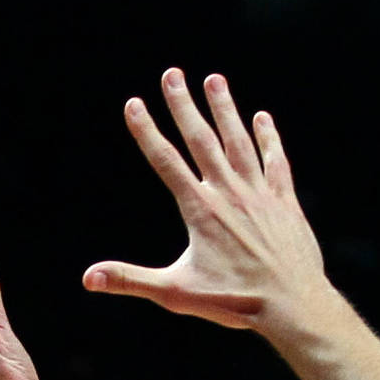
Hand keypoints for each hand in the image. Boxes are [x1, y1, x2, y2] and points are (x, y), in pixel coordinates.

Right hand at [83, 69, 331, 335]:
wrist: (293, 305)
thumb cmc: (235, 302)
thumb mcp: (176, 293)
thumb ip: (130, 280)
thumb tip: (87, 278)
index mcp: (200, 210)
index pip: (166, 161)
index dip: (147, 131)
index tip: (134, 103)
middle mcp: (228, 193)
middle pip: (201, 140)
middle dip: (183, 105)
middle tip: (172, 74)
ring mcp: (259, 194)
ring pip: (239, 142)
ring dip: (225, 110)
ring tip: (214, 80)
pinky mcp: (285, 202)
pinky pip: (275, 162)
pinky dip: (268, 139)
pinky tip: (262, 118)